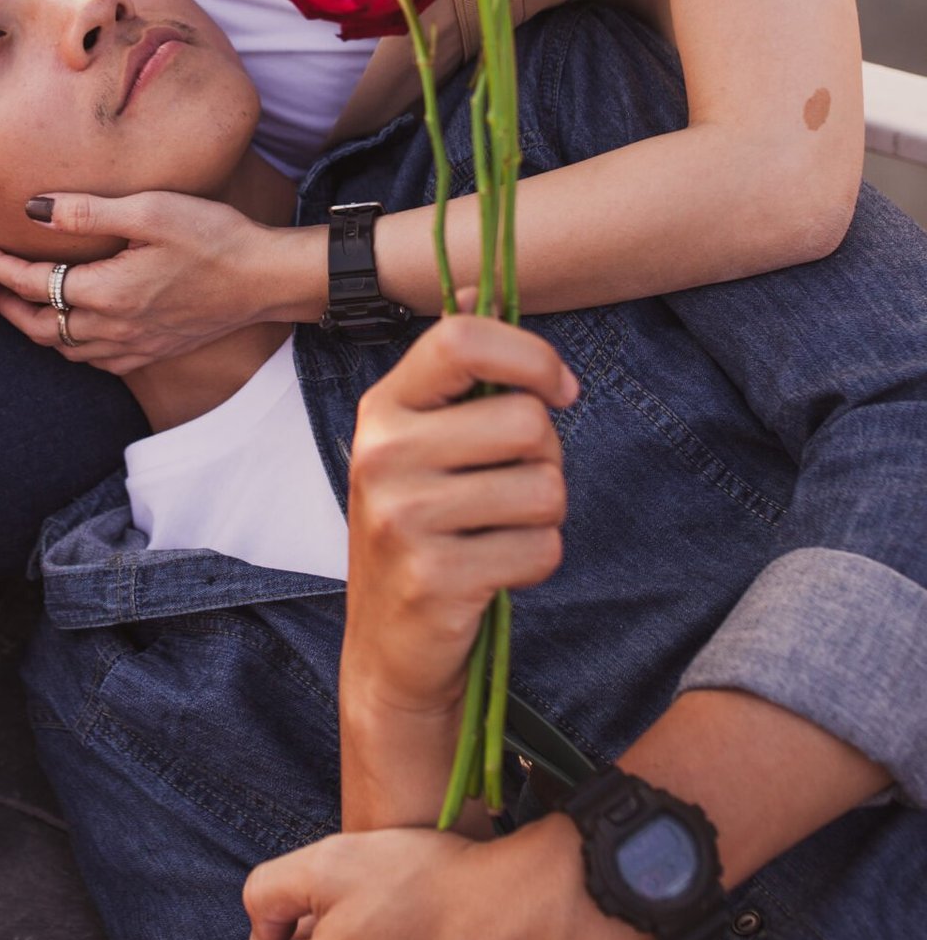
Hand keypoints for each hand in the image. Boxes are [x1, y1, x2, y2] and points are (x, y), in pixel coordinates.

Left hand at [0, 193, 302, 373]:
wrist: (265, 279)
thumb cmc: (213, 237)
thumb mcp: (150, 211)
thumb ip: (88, 212)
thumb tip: (32, 209)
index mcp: (106, 293)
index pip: (32, 284)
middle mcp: (113, 328)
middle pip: (37, 328)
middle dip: (5, 305)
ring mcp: (133, 346)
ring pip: (64, 349)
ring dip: (34, 328)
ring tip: (21, 301)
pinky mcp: (152, 351)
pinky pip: (95, 361)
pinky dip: (70, 345)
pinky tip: (72, 327)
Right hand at [342, 315, 577, 724]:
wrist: (390, 648)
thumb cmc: (422, 530)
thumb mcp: (421, 444)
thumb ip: (455, 375)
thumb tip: (481, 291)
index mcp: (383, 407)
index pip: (462, 338)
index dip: (531, 356)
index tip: (559, 391)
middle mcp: (381, 454)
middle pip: (527, 422)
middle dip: (546, 459)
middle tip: (509, 489)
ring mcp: (402, 518)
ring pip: (545, 488)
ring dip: (544, 516)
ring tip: (497, 533)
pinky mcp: (434, 578)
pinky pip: (542, 549)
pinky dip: (536, 564)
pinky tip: (494, 572)